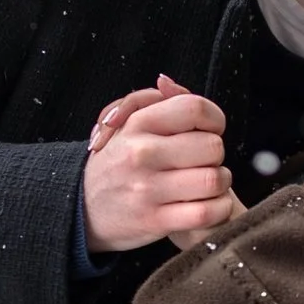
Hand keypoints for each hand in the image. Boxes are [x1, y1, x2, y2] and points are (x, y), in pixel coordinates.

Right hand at [81, 77, 234, 252]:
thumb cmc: (117, 162)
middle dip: (215, 154)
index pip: (195, 108)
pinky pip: (206, 213)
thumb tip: (167, 82)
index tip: (210, 130)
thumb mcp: (128, 124)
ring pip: (213, 180)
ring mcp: (147, 189)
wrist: (82, 209)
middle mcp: (142, 154)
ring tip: (207, 183)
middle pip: (212, 146)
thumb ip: (155, 101)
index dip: (214, 118)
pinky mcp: (155, 221)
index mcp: (138, 124)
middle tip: (202, 161)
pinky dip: (217, 209)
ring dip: (221, 183)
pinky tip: (208, 204)